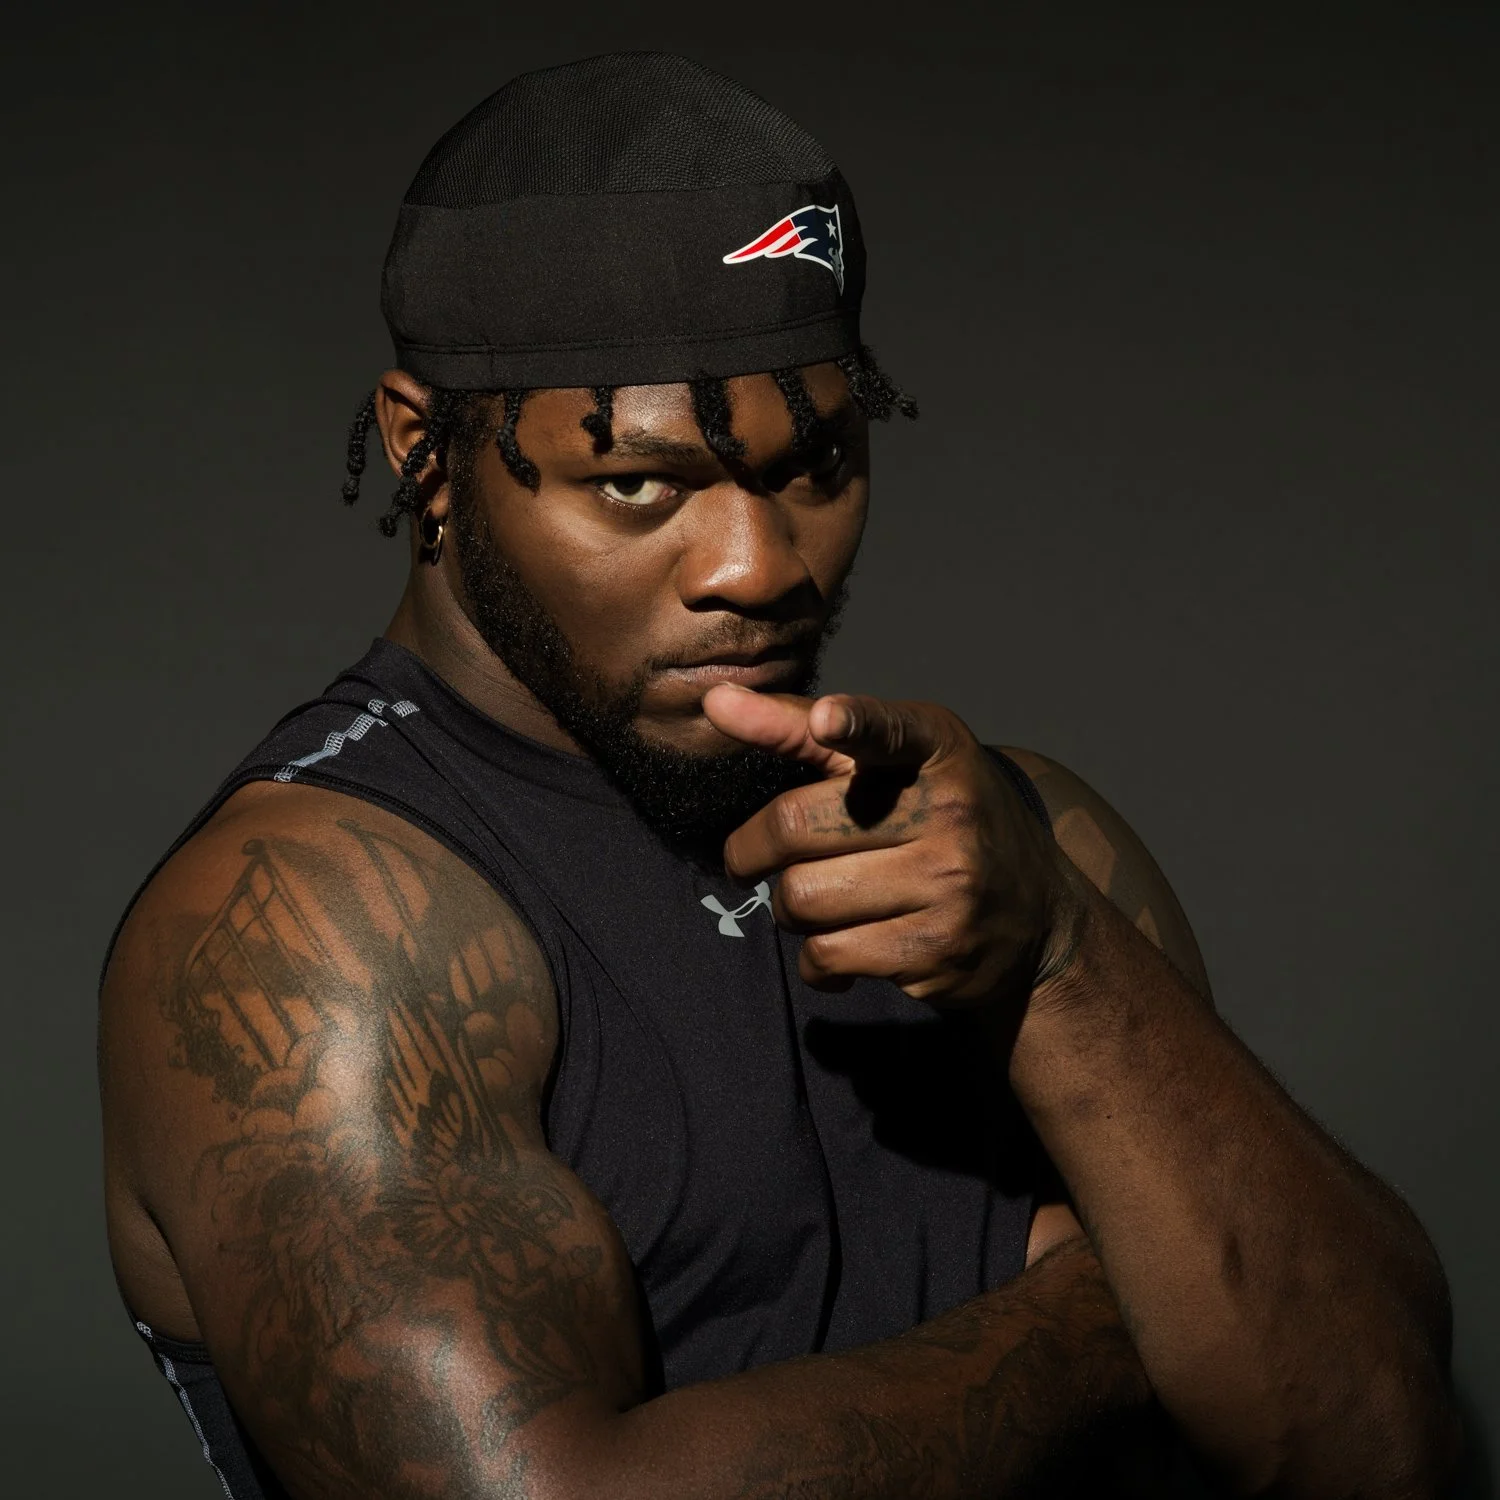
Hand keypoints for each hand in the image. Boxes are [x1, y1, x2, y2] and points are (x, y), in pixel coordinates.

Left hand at [704, 686, 1077, 1007]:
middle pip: (796, 825)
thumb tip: (715, 701)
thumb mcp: (889, 763)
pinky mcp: (936, 951)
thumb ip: (800, 730)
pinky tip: (841, 947)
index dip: (856, 723)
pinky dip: (815, 959)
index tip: (829, 719)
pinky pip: (825, 954)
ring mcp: (949, 884)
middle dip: (752, 849)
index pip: (890, 729)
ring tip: (817, 901)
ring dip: (786, 908)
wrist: (1037, 914)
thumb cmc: (937, 820)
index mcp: (936, 748)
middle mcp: (949, 812)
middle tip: (750, 858)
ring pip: (802, 898)